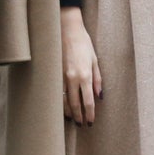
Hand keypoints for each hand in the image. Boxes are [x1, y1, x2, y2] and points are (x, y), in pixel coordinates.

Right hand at [61, 6, 101, 125]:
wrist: (67, 30)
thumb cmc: (83, 43)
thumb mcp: (94, 60)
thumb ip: (97, 79)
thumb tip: (100, 96)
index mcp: (85, 75)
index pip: (88, 101)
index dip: (90, 113)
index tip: (91, 122)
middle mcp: (72, 78)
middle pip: (75, 104)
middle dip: (78, 116)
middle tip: (81, 124)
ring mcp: (61, 76)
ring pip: (63, 100)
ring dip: (68, 112)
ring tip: (72, 119)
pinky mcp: (53, 74)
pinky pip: (57, 92)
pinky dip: (60, 102)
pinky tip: (62, 107)